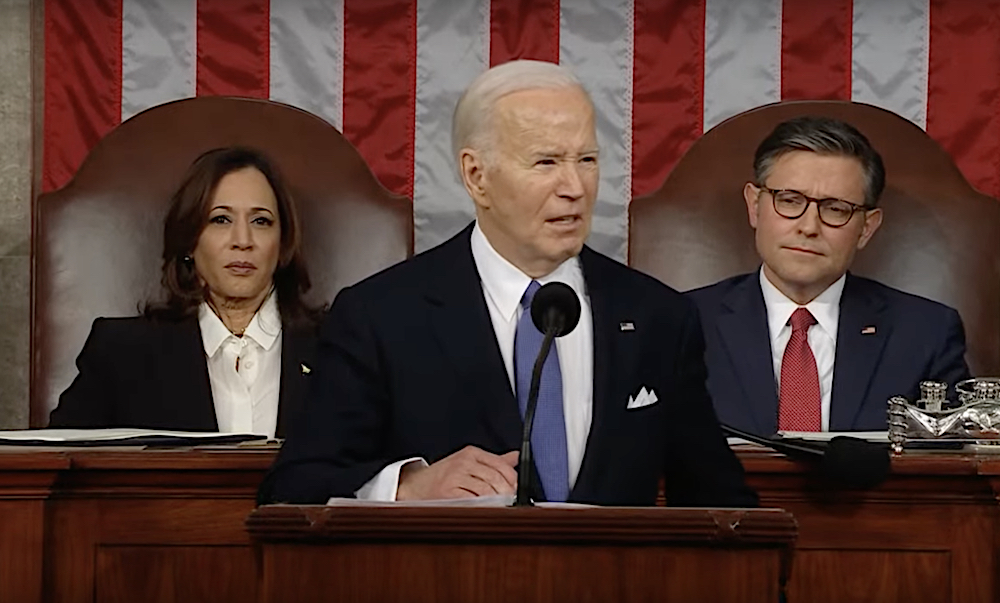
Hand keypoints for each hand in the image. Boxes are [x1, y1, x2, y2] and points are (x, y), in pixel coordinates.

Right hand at [396, 446, 518, 499]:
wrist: (414, 485)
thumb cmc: (444, 475)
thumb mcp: (468, 462)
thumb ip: (493, 461)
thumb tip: (516, 457)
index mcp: (471, 453)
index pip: (501, 465)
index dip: (513, 479)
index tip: (518, 490)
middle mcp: (463, 461)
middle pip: (495, 478)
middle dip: (507, 493)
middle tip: (512, 502)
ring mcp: (454, 476)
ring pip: (485, 490)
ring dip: (496, 501)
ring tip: (501, 507)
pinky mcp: (447, 491)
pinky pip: (471, 500)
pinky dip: (481, 506)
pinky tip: (484, 509)